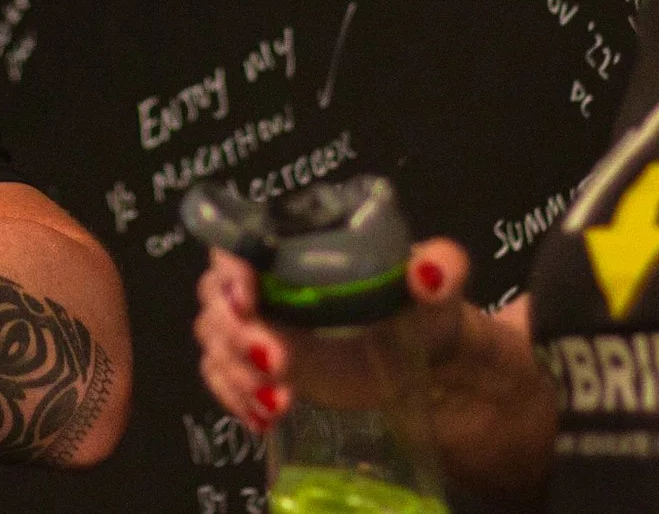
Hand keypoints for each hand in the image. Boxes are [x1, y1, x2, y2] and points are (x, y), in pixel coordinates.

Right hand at [192, 237, 473, 428]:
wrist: (430, 371)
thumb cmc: (429, 317)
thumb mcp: (441, 290)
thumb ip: (444, 269)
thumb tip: (428, 273)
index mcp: (304, 248)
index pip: (243, 241)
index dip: (232, 267)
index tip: (248, 300)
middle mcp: (272, 282)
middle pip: (216, 296)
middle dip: (235, 334)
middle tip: (277, 364)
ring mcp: (263, 327)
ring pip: (214, 340)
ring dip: (235, 373)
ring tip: (280, 401)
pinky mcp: (263, 369)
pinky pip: (222, 378)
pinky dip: (235, 399)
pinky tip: (268, 417)